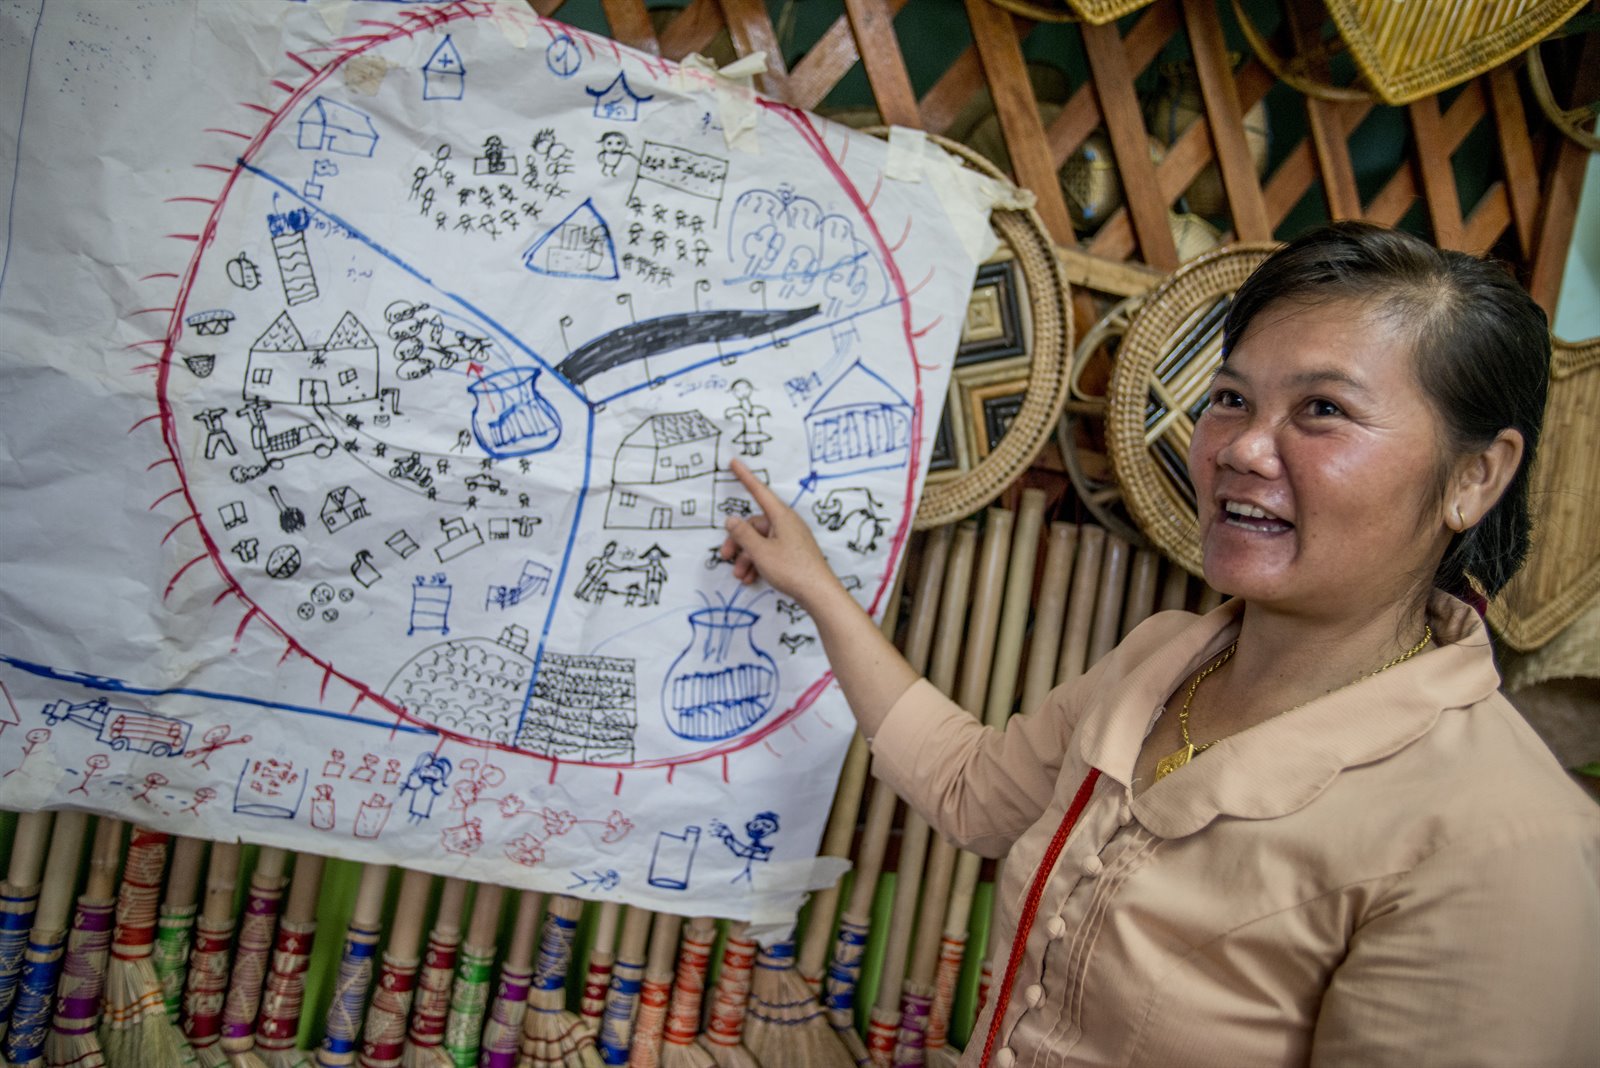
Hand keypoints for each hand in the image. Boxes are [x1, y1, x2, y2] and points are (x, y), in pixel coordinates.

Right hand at [719, 458, 838, 605]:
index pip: (759, 491)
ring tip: (740, 576)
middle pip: (754, 525)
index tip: (734, 462)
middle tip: (726, 557)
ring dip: (747, 558)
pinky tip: (751, 579)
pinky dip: (758, 563)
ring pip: (760, 542)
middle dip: (739, 542)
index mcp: (781, 516)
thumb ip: (743, 535)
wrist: (818, 593)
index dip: (745, 477)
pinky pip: (770, 552)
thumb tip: (731, 520)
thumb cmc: (792, 569)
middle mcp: (786, 524)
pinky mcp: (793, 553)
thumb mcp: (761, 552)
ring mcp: (791, 539)